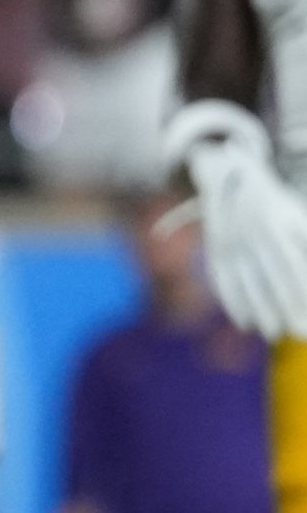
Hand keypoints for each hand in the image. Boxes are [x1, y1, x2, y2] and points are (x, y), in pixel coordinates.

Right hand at [180, 133, 306, 335]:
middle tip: (299, 333)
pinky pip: (222, 281)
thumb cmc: (276, 206)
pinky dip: (232, 303)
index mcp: (276, 226)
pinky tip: (245, 322)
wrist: (227, 179)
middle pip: (269, 278)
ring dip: (259, 310)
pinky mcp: (214, 252)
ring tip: (274, 333)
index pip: (291, 265)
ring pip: (245, 282)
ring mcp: (230, 244)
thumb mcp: (297, 219)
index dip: (301, 291)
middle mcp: (251, 236)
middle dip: (285, 307)